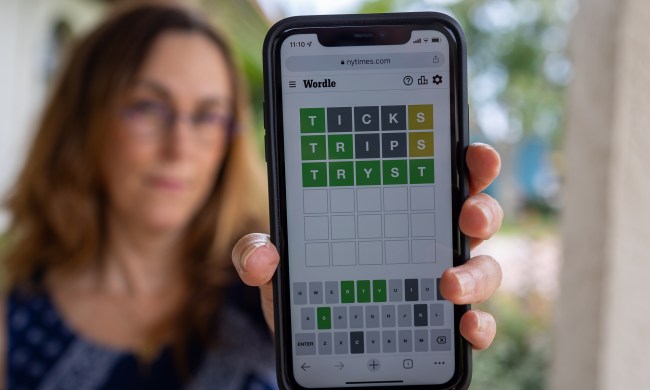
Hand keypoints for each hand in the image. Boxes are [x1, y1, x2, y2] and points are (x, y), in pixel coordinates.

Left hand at [232, 143, 502, 348]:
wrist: (306, 339)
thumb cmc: (301, 285)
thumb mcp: (276, 263)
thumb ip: (258, 252)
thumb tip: (262, 257)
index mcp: (397, 209)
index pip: (440, 174)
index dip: (467, 160)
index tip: (472, 153)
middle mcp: (427, 240)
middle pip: (475, 214)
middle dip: (483, 208)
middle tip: (468, 215)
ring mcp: (439, 280)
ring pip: (483, 267)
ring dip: (478, 272)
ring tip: (450, 284)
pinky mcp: (441, 323)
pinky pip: (475, 321)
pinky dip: (479, 325)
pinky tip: (466, 327)